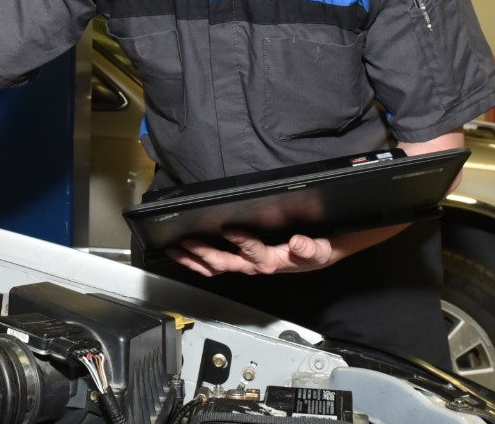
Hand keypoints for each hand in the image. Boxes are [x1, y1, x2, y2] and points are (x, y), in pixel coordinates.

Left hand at [167, 229, 336, 275]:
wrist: (320, 256)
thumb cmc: (319, 251)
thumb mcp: (321, 250)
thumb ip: (311, 248)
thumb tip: (297, 242)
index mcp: (272, 261)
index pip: (254, 252)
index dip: (241, 242)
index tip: (228, 228)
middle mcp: (255, 266)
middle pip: (225, 263)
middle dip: (203, 253)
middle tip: (186, 240)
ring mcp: (246, 264)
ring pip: (215, 267)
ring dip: (193, 260)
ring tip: (174, 248)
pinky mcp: (241, 260)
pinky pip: (215, 265)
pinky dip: (197, 261)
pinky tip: (183, 252)